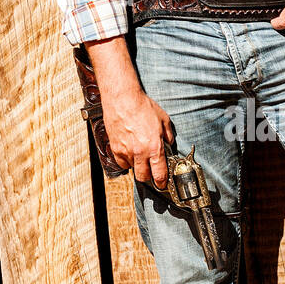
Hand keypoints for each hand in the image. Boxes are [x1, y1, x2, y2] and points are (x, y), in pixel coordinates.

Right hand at [84, 35, 173, 186]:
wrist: (123, 99)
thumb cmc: (143, 106)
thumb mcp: (163, 119)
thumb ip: (168, 135)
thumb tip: (170, 143)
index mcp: (155, 147)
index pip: (159, 174)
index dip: (162, 183)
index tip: (163, 184)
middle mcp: (140, 152)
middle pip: (144, 177)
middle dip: (149, 177)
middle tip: (151, 171)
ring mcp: (126, 151)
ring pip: (132, 169)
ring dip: (137, 165)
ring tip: (139, 153)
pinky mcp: (115, 148)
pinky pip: (121, 162)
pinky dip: (126, 160)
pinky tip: (129, 151)